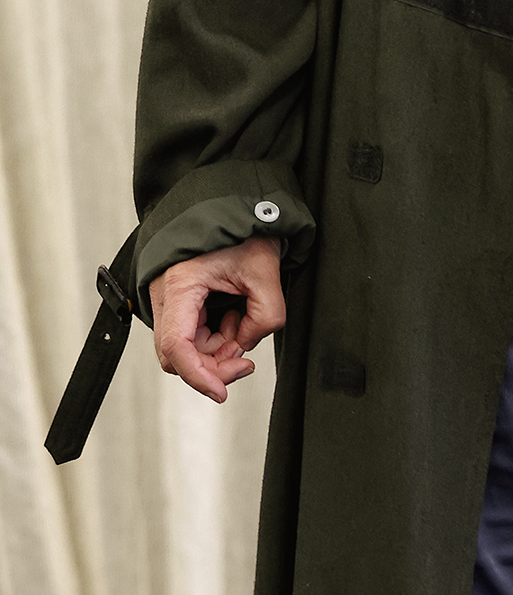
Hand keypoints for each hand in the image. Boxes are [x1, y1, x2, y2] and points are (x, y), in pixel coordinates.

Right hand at [150, 236, 286, 402]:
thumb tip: (245, 345)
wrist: (234, 202)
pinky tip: (233, 319)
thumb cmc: (245, 229)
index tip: (222, 392)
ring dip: (217, 349)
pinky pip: (190, 334)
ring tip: (243, 324)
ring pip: (185, 348)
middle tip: (246, 361)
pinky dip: (214, 337)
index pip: (177, 347)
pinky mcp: (177, 302)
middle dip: (213, 365)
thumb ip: (265, 316)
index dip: (198, 376)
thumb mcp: (265, 271)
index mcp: (180, 285)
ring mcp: (168, 299)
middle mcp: (165, 295)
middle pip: (178, 355)